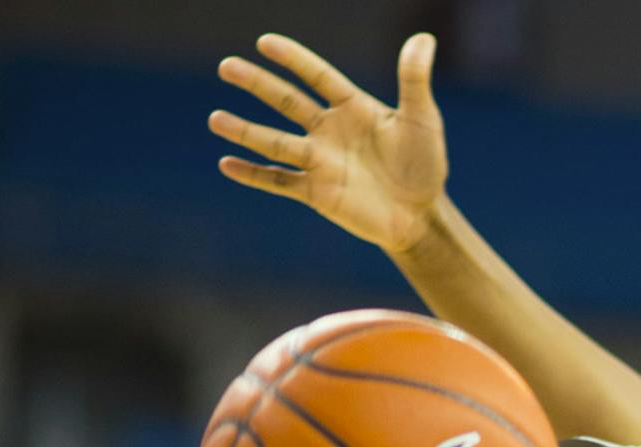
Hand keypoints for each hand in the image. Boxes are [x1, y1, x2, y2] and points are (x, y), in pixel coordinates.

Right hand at [209, 32, 447, 253]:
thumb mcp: (422, 119)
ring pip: (276, 142)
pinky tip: (227, 165)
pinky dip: (254, 176)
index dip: (293, 59)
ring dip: (246, 132)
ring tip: (215, 119)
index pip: (317, 76)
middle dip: (258, 85)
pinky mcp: (317, 193)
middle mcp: (329, 130)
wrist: (421, 215)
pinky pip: (279, 182)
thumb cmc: (425, 165)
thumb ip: (414, 79)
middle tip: (227, 66)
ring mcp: (320, 161)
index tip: (265, 42)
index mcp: (352, 107)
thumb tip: (424, 37)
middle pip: (287, 102)